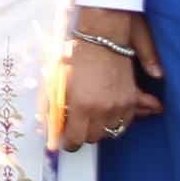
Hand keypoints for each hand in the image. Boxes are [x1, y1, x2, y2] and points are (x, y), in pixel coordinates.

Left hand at [54, 13, 151, 150]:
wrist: (101, 37)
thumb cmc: (74, 55)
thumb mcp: (55, 81)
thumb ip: (50, 108)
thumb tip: (48, 130)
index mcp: (82, 105)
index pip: (76, 139)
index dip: (69, 143)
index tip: (66, 140)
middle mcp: (103, 108)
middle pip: (94, 138)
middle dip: (83, 133)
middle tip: (77, 122)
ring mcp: (120, 104)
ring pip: (110, 131)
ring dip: (100, 127)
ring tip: (92, 113)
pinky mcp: (131, 99)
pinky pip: (125, 121)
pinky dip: (116, 119)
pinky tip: (107, 110)